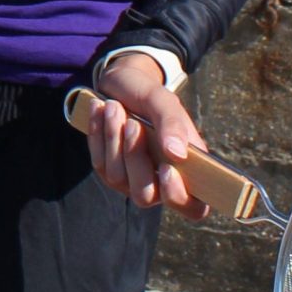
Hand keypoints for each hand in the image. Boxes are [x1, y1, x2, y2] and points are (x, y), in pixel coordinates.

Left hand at [82, 53, 207, 218]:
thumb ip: (173, 124)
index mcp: (188, 172)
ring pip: (118, 178)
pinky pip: (99, 163)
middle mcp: (160, 184)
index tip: (166, 168)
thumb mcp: (163, 101)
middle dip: (135, 158)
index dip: (179, 196)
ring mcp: (131, 181)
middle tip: (132, 123)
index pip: (193, 208)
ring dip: (113, 140)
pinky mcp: (108, 171)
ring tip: (113, 107)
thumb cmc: (150, 96)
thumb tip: (177, 154)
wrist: (122, 84)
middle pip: (145, 196)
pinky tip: (98, 110)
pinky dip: (98, 135)